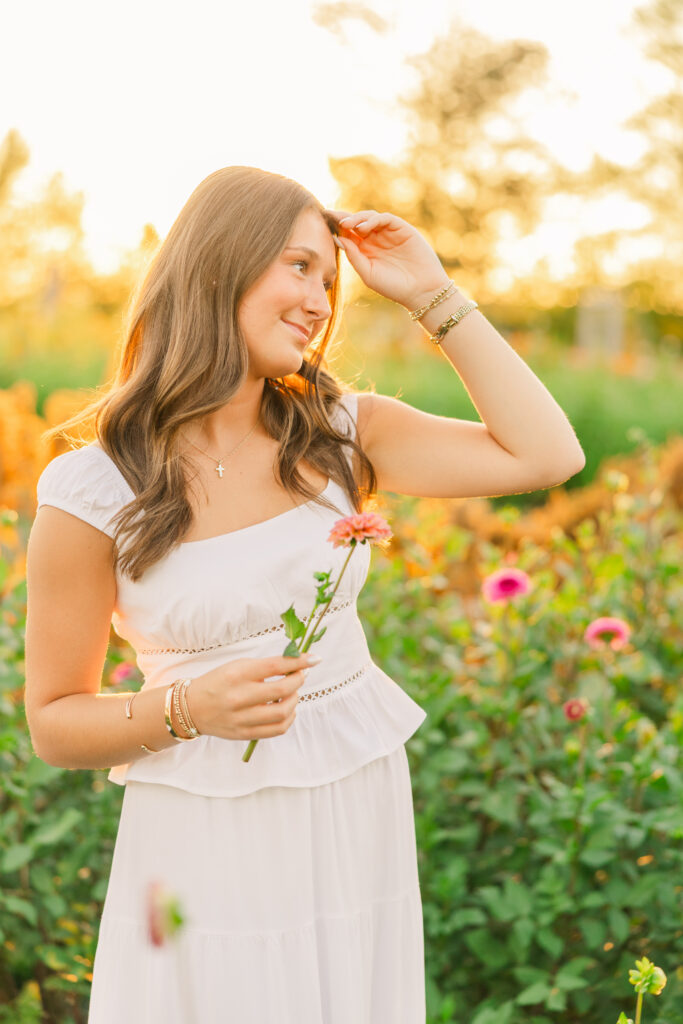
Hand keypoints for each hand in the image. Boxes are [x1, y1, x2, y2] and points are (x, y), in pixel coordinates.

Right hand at [187, 652, 313, 740]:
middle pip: (283, 689)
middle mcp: (239, 697)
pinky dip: (289, 718)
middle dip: (299, 680)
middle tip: (302, 675)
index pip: (276, 666)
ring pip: (283, 712)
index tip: (315, 659)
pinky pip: (277, 729)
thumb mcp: (237, 666)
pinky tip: (288, 709)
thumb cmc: (218, 682)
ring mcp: (242, 718)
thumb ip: (265, 667)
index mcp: (237, 674)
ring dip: (295, 700)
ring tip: (293, 693)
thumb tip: (296, 664)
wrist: (191, 708)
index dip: (300, 662)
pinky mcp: (244, 734)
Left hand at [326, 208, 449, 309]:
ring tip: (348, 225)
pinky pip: (385, 218)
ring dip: (357, 218)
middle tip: (331, 217)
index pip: (348, 234)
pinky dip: (374, 219)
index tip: (324, 223)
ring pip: (369, 217)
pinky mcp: (402, 229)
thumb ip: (354, 257)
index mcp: (365, 251)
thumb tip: (338, 239)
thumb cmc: (393, 287)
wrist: (421, 290)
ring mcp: (389, 233)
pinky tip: (364, 227)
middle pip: (356, 223)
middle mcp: (376, 240)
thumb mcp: (368, 274)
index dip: (337, 228)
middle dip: (343, 218)